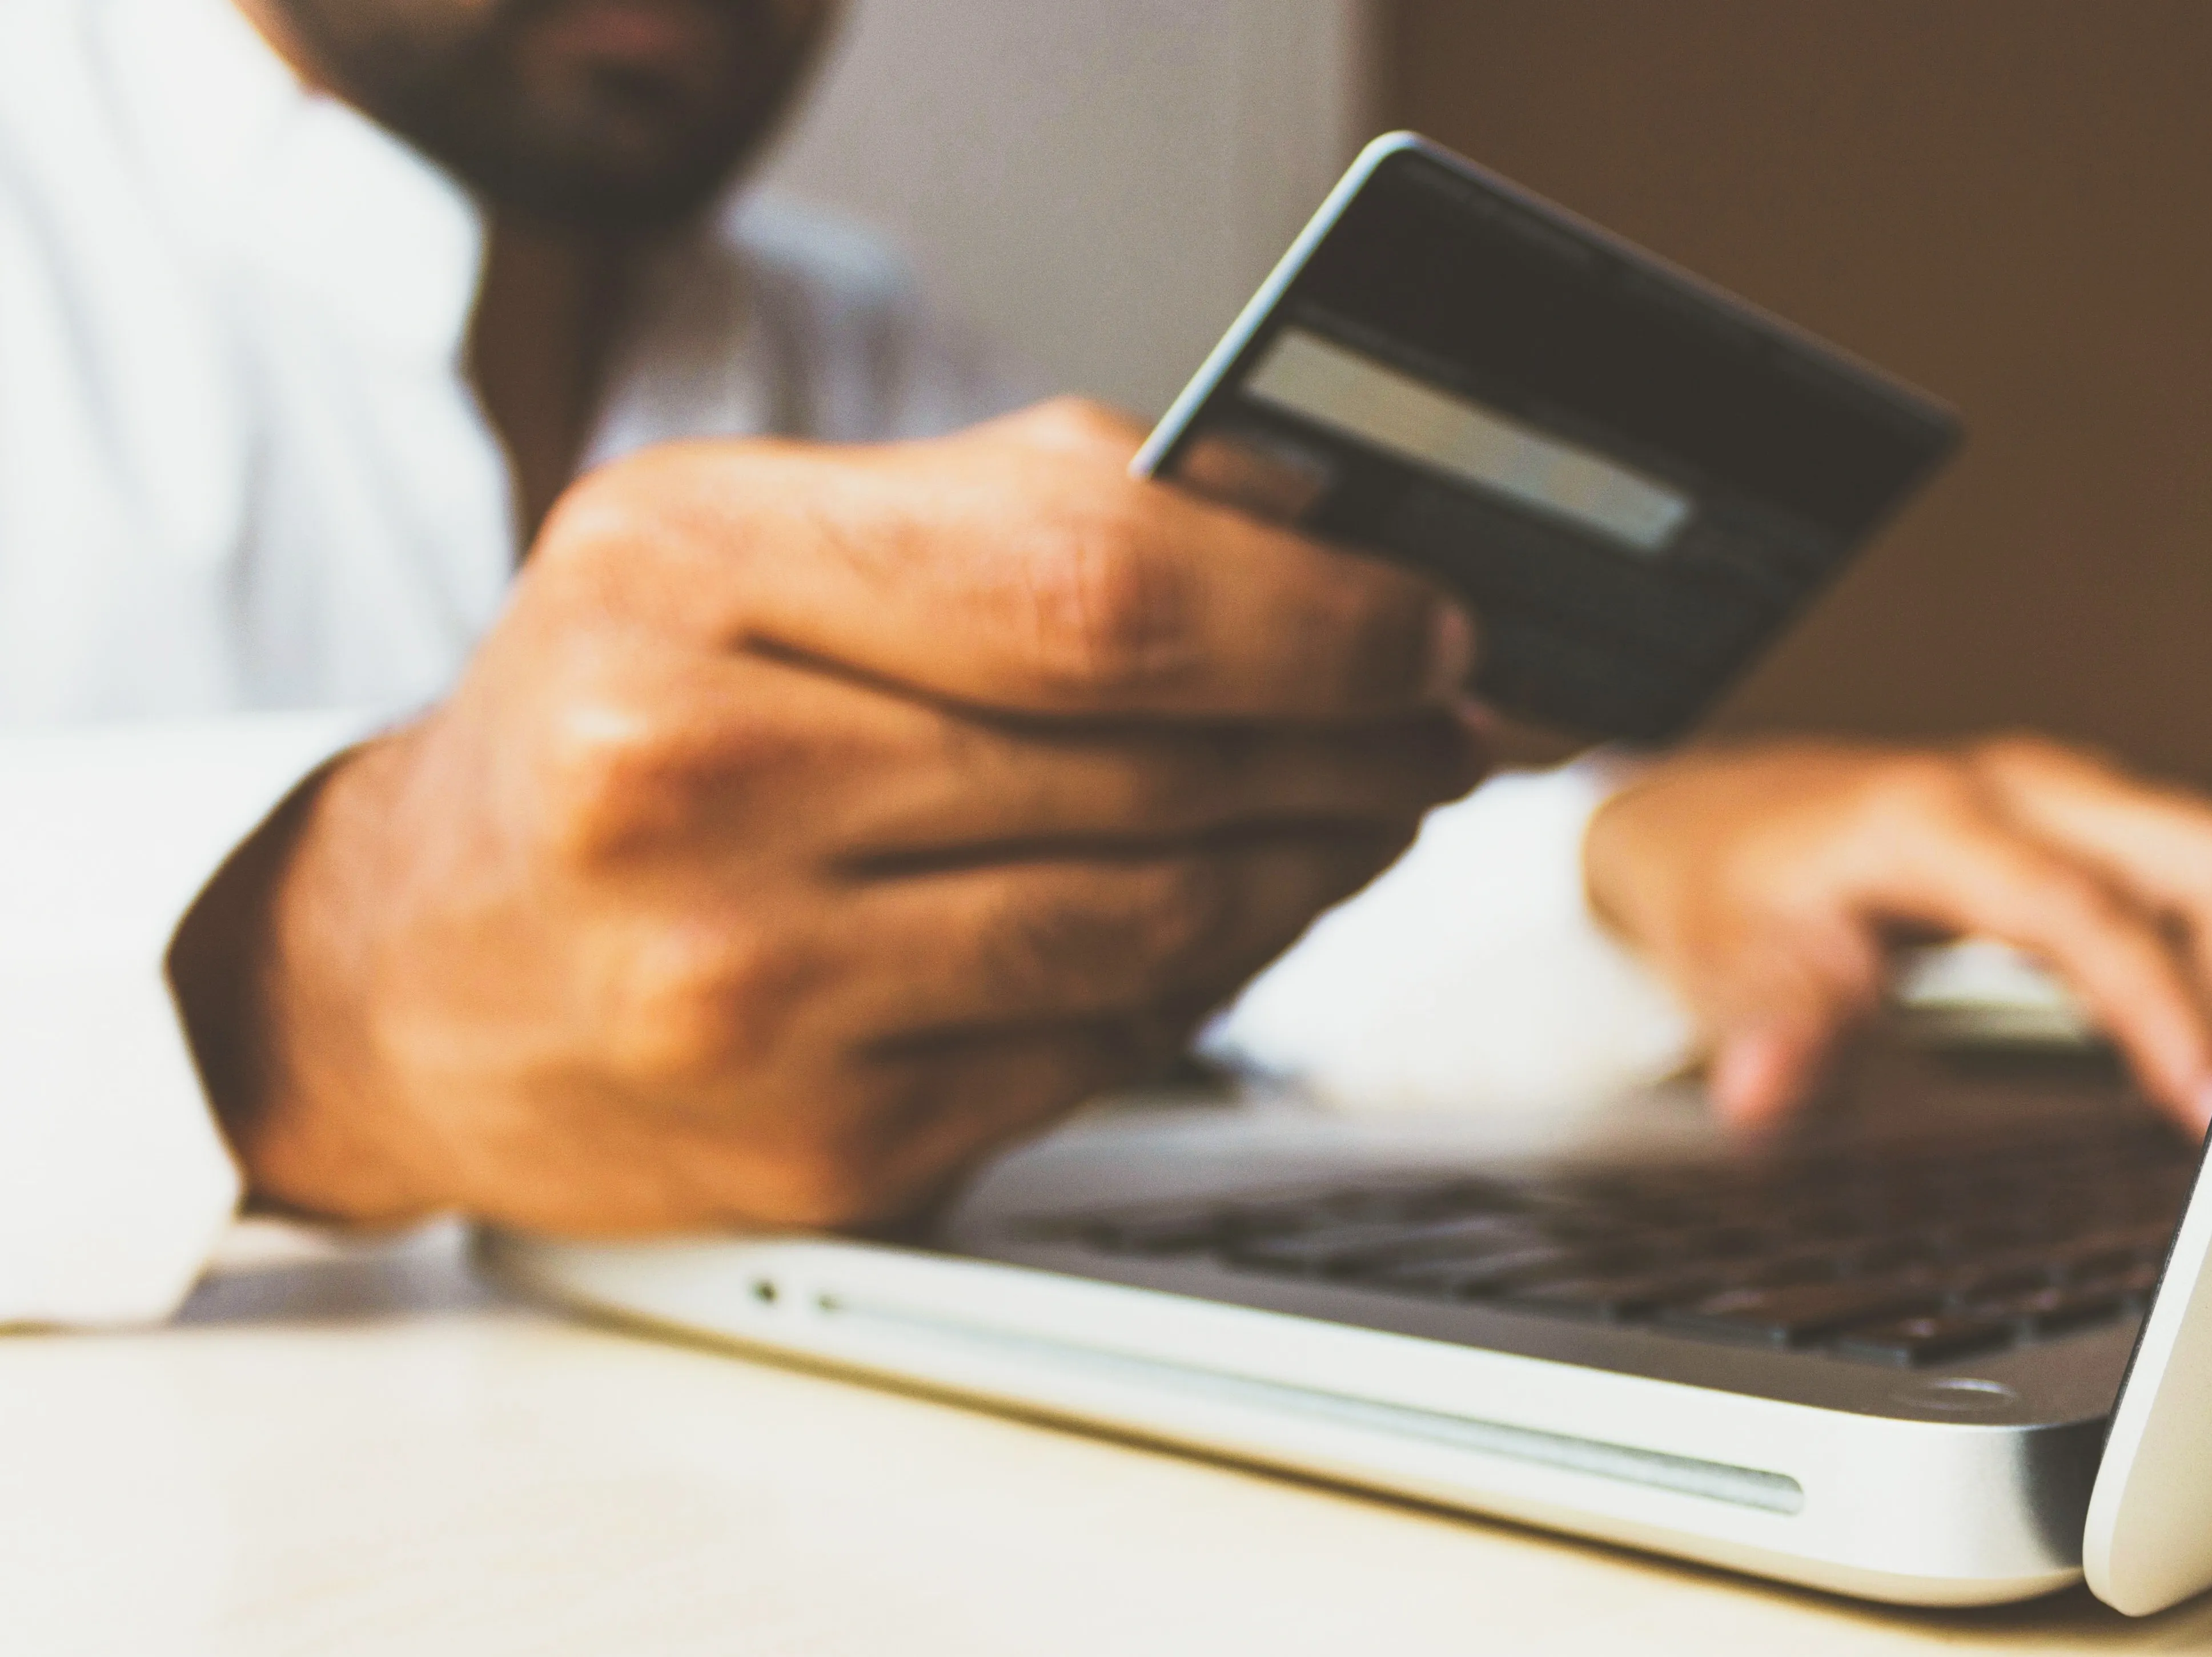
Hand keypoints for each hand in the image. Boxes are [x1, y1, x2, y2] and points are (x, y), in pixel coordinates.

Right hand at [173, 399, 1482, 1232]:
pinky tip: (1241, 916)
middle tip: (1446, 721)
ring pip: (1155, 923)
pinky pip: (1100, 1048)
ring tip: (1371, 809)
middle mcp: (693, 783)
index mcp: (685, 572)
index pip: (1096, 586)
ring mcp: (750, 990)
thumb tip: (1311, 536)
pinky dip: (1208, 978)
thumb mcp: (746, 539)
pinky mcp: (818, 1146)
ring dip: (1313, 864)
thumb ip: (1015, 512)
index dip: (1315, 610)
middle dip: (1354, 738)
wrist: (404, 972)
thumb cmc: (612, 720)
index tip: (1430, 620)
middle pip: (1151, 757)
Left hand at [1583, 736, 2211, 1134]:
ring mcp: (2069, 795)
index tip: (2210, 1102)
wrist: (1713, 818)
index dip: (2160, 1006)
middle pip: (2203, 854)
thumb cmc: (1726, 888)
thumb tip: (1763, 1091)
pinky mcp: (2093, 823)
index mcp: (1937, 818)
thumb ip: (1768, 1023)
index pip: (2085, 911)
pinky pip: (2210, 869)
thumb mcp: (1722, 960)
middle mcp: (2022, 787)